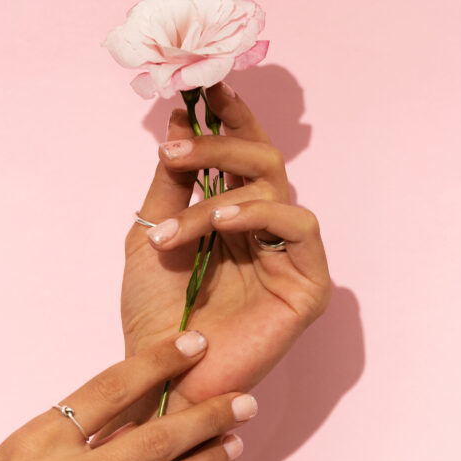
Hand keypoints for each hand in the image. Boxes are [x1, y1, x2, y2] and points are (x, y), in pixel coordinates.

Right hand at [0, 332, 255, 460]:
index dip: (161, 360)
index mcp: (39, 441)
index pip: (114, 386)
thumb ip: (67, 435)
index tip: (197, 343)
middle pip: (158, 437)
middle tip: (244, 401)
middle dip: (210, 415)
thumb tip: (130, 412)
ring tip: (233, 445)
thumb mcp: (10, 460)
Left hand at [122, 82, 330, 408]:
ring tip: (173, 223)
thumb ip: (172, 183)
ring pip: (276, 188)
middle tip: (175, 147)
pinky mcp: (309, 284)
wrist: (159, 376)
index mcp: (232, 219)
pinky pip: (299, 227)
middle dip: (220, 143)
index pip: (242, 156)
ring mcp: (289, 257)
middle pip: (264, 161)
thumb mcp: (151, 233)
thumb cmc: (154, 314)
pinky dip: (257, 214)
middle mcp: (264, 233)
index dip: (230, 117)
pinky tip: (219, 224)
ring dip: (221, 191)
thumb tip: (180, 122)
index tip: (204, 84)